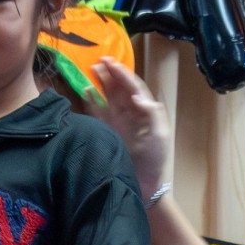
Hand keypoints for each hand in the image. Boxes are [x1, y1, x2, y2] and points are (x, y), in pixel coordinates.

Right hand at [89, 59, 172, 199]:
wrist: (143, 184)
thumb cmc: (155, 160)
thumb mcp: (159, 135)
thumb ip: (151, 114)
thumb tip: (138, 96)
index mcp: (145, 112)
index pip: (134, 88)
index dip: (124, 75)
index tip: (113, 63)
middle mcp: (130, 114)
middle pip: (120, 88)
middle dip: (111, 74)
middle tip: (99, 60)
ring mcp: (117, 122)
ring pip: (108, 97)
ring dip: (101, 82)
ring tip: (93, 68)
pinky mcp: (106, 131)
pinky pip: (97, 112)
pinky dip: (91, 101)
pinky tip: (86, 90)